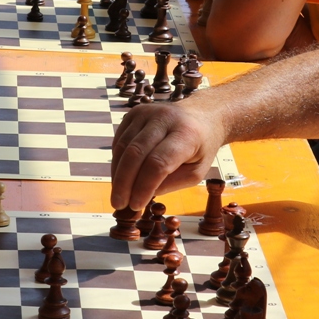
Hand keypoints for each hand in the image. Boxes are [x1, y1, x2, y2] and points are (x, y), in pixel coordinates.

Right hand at [111, 99, 225, 211]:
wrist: (202, 116)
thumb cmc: (201, 148)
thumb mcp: (197, 171)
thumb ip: (172, 183)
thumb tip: (143, 193)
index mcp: (186, 134)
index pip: (158, 162)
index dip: (143, 186)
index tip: (135, 205)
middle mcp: (164, 118)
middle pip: (136, 153)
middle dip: (124, 183)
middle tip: (119, 204)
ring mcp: (147, 112)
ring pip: (123, 146)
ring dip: (117, 174)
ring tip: (118, 194)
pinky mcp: (135, 112)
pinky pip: (119, 140)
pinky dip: (117, 161)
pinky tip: (120, 177)